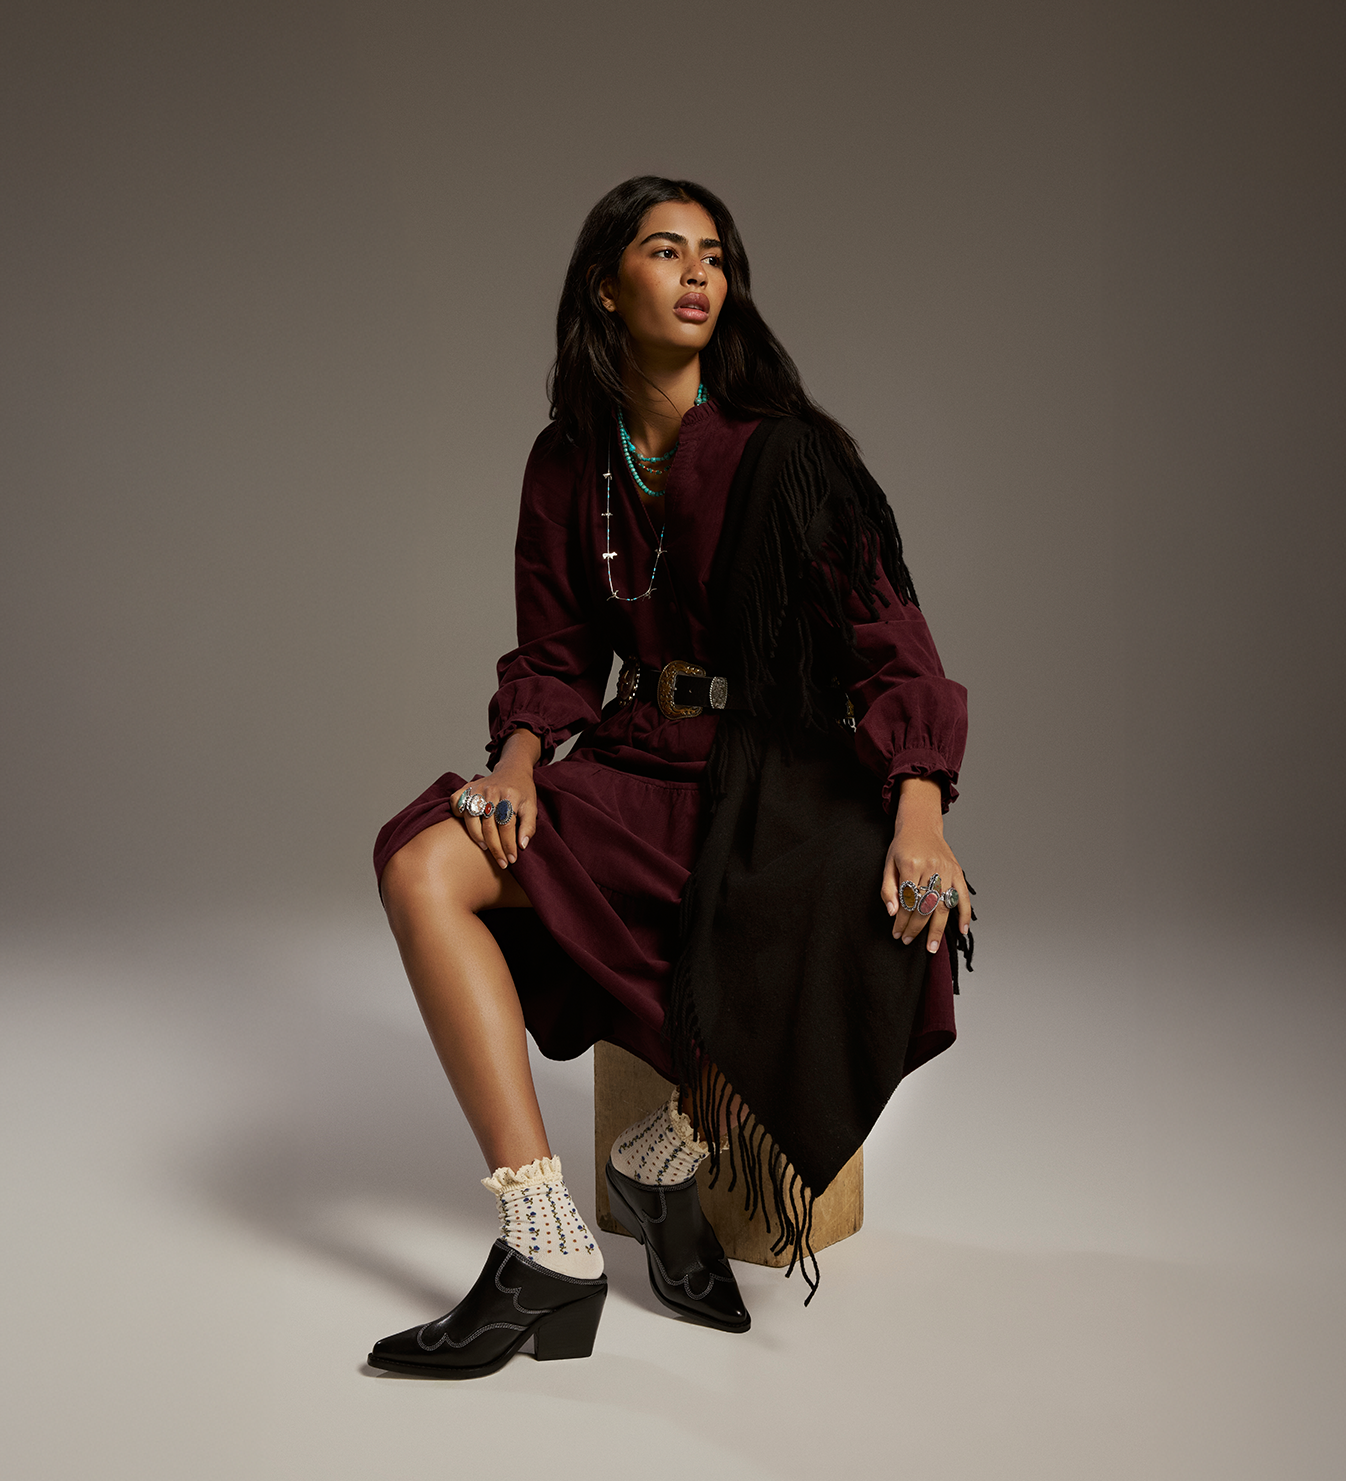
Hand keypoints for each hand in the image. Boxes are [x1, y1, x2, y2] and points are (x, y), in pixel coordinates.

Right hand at [450, 731, 539, 868]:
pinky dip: (459, 815)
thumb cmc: (522, 791)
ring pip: (471, 818)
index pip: (507, 826)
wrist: (512, 770)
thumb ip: (529, 826)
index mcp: (510, 795)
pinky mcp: (467, 787)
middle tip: (501, 862)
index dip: (508, 845)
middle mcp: (492, 791)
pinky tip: (469, 826)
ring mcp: (478, 788)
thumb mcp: (532, 806)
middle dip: (495, 848)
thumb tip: (522, 846)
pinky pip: (456, 803)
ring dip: (477, 837)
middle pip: (489, 826)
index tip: (511, 859)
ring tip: (486, 848)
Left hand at [879, 777, 971, 954]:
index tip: (896, 933)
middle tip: (907, 940)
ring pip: (942, 905)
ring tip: (931, 946)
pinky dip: (964, 914)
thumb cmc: (902, 846)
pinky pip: (963, 896)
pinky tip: (961, 930)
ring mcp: (946, 870)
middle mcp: (931, 868)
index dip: (901, 920)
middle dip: (915, 927)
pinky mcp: (957, 871)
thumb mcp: (888, 864)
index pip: (907, 900)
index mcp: (911, 864)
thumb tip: (892, 912)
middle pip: (924, 906)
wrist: (921, 825)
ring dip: (936, 928)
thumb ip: (888, 889)